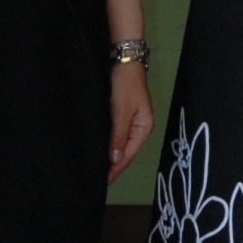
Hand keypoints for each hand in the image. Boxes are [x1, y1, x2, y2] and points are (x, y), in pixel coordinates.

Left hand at [109, 61, 155, 180]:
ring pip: (122, 145)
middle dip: (115, 166)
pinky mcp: (124, 115)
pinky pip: (118, 136)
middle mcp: (140, 127)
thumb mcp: (121, 111)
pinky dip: (111, 145)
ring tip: (100, 170)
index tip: (104, 181)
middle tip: (99, 180)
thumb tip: (115, 159)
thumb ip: (118, 136)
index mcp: (144, 128)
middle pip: (127, 152)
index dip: (116, 169)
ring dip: (112, 157)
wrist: (125, 60)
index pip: (128, 154)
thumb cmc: (125, 84)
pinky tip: (103, 151)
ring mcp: (133, 121)